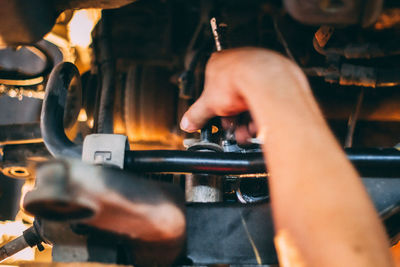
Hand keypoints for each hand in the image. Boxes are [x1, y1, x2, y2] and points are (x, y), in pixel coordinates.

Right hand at [179, 47, 300, 142]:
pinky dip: (261, 113)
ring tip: (245, 132)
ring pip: (249, 99)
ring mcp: (257, 68)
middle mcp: (238, 62)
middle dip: (232, 117)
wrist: (265, 79)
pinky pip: (265, 98)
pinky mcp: (273, 77)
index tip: (216, 119)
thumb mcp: (208, 104)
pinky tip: (257, 125)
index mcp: (218, 62)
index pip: (212, 87)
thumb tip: (187, 123)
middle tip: (232, 128)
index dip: (214, 107)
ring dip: (246, 120)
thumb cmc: (237, 80)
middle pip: (232, 96)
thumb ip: (196, 114)